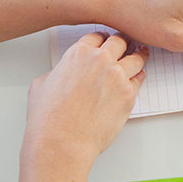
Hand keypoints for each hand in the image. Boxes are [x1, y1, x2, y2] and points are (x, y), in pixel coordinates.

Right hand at [21, 33, 146, 168]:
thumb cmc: (48, 120)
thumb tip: (63, 74)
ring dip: (137, 56)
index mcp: (78, 54)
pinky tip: (138, 76)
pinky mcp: (129, 94)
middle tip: (125, 45)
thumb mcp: (41, 85)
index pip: (96, 36)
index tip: (105, 42)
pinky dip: (139, 76)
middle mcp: (101, 60)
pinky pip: (140, 79)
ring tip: (140, 54)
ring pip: (135, 57)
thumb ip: (58, 72)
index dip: (101, 39)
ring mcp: (117, 76)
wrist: (61, 144)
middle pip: (119, 41)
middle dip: (121, 43)